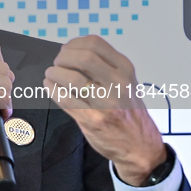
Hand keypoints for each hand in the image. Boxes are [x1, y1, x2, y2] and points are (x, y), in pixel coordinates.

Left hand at [43, 35, 166, 186]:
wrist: (140, 147)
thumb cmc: (129, 111)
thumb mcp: (126, 82)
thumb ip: (105, 65)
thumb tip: (72, 51)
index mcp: (125, 70)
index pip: (95, 43)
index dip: (74, 44)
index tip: (66, 49)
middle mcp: (118, 84)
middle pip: (83, 57)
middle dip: (63, 57)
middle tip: (57, 63)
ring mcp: (106, 103)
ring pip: (72, 78)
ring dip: (54, 73)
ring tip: (51, 74)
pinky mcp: (92, 119)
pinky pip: (64, 98)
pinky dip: (52, 89)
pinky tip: (50, 86)